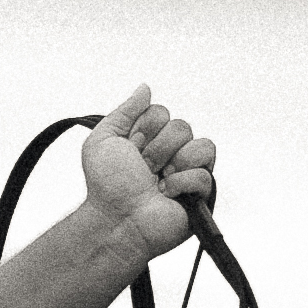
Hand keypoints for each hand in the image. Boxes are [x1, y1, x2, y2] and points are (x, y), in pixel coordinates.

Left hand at [77, 86, 217, 264]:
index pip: (161, 113)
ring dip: (173, 163)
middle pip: (181, 127)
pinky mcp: (200, 193)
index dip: (144, 130)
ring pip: (200, 144)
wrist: (115, 220)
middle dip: (157, 149)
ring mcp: (186, 172)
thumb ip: (125, 110)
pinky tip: (165, 194)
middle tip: (143, 169)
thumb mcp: (103, 139)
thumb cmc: (106, 187)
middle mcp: (170, 153)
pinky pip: (204, 173)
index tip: (130, 150)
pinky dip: (181, 183)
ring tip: (157, 182)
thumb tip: (145, 88)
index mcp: (149, 139)